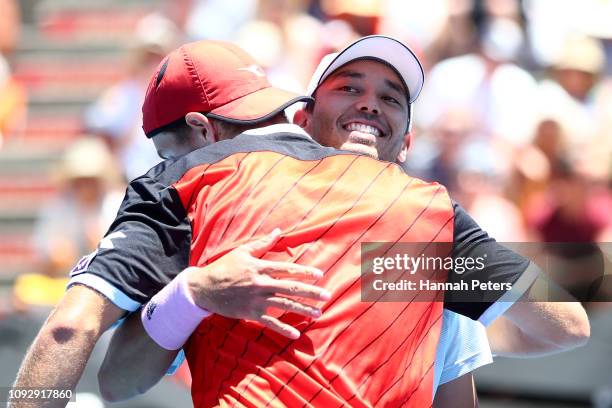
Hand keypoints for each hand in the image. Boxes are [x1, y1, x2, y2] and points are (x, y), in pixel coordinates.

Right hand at [185, 228, 329, 338]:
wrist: (204, 287)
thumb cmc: (224, 267)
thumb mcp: (242, 252)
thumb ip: (263, 244)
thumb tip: (278, 231)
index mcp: (260, 267)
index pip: (287, 269)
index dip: (304, 272)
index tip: (320, 275)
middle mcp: (261, 284)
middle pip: (291, 288)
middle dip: (311, 292)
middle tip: (327, 296)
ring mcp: (257, 300)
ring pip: (284, 305)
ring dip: (303, 309)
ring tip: (318, 313)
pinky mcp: (251, 313)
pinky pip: (270, 322)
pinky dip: (283, 329)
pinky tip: (296, 333)